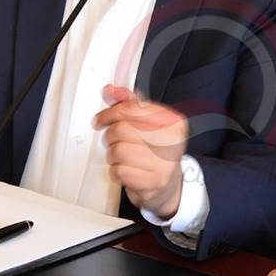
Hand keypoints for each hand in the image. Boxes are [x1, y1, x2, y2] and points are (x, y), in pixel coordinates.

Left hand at [93, 85, 187, 219]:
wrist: (168, 185)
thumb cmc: (156, 151)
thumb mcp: (148, 123)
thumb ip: (130, 104)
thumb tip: (110, 90)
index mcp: (173, 122)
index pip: (133, 109)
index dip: (111, 113)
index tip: (102, 119)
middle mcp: (172, 141)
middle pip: (122, 129)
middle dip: (110, 136)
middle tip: (112, 140)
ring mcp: (165, 163)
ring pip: (118, 151)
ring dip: (113, 155)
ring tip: (122, 157)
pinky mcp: (153, 182)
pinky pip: (119, 171)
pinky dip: (116, 171)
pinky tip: (125, 170)